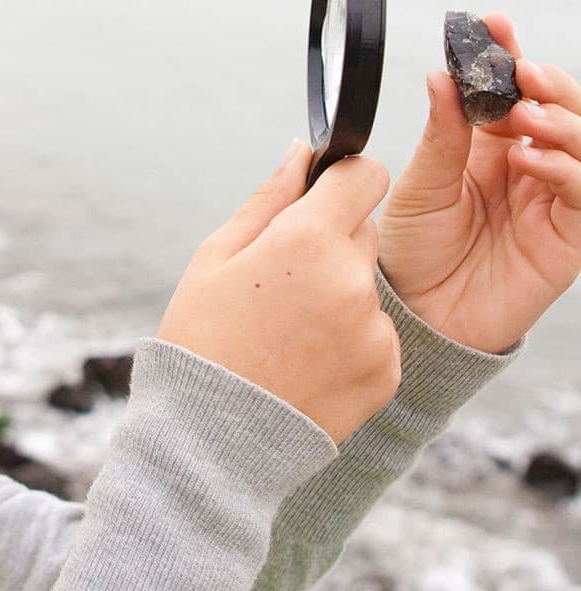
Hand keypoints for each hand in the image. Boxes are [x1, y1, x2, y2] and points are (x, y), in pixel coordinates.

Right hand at [157, 143, 396, 444]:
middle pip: (364, 230)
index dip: (344, 179)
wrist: (212, 438)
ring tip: (288, 329)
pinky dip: (349, 337)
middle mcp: (353, 280)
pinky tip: (306, 358)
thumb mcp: (216, 256)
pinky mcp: (388, 370)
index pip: (365, 177)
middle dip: (330, 241)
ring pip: (368, 283)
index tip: (324, 194)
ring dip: (340, 291)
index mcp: (307, 240)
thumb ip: (269, 198)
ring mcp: (376, 329)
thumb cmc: (203, 337)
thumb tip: (301, 152)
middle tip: (281, 279)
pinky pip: (377, 331)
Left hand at [379, 13, 580, 353]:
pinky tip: (530, 159)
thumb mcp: (421, 185)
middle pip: (558, 108)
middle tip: (521, 71)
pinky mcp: (569, 237)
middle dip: (545, 82)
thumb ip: (442, 134)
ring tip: (523, 116)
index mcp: (487, 145)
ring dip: (560, 121)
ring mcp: (550, 198)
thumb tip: (442, 74)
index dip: (506, 54)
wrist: (418, 314)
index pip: (509, 89)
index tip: (492, 22)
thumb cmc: (414, 249)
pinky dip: (565, 169)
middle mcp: (525, 164)